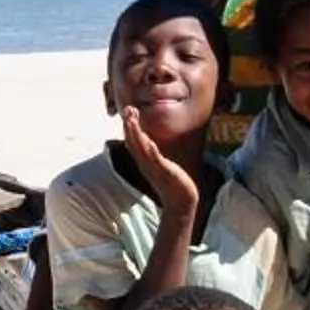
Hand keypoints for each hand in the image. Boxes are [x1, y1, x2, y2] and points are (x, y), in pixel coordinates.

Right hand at [120, 102, 201, 216]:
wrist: (180, 201)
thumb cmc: (172, 182)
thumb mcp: (159, 163)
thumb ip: (152, 152)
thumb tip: (148, 141)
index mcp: (144, 160)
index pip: (132, 140)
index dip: (129, 125)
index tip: (129, 109)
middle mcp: (145, 163)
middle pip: (132, 142)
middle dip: (129, 125)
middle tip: (128, 109)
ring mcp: (154, 168)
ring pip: (140, 149)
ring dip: (135, 134)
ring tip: (131, 120)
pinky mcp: (164, 173)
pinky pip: (155, 161)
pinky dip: (151, 151)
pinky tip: (149, 142)